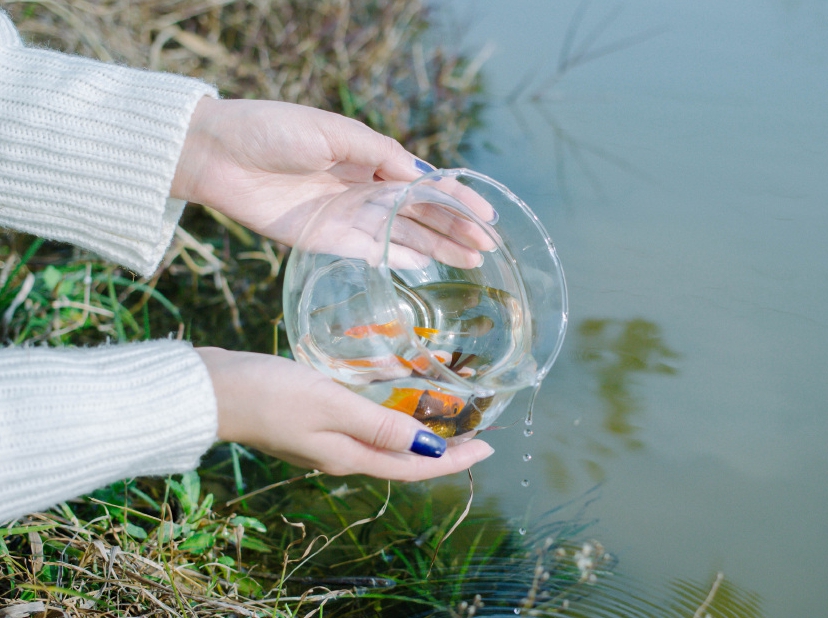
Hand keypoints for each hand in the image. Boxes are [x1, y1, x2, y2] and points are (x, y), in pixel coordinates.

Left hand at [171, 97, 493, 268]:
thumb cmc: (274, 130)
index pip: (426, 183)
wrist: (218, 155)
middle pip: (421, 214)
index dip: (458, 198)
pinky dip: (398, 259)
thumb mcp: (333, 132)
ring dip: (437, 248)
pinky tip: (425, 265)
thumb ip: (381, 155)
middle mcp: (365, 190)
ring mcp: (348, 217)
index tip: (488, 215)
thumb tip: (425, 175)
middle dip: (456, 229)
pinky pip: (371, 252)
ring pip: (403, 236)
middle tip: (487, 248)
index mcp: (371, 158)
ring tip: (470, 261)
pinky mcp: (325, 240)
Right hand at [197, 347, 494, 480]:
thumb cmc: (269, 393)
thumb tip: (430, 446)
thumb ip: (380, 425)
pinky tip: (393, 393)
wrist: (211, 389)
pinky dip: (387, 414)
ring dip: (416, 430)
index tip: (487, 447)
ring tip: (443, 412)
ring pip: (384, 441)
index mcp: (349, 456)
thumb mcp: (331, 405)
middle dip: (442, 448)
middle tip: (474, 429)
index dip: (454, 460)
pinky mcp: (311, 422)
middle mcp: (341, 455)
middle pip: (403, 458)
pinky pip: (363, 424)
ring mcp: (324, 441)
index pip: (414, 466)